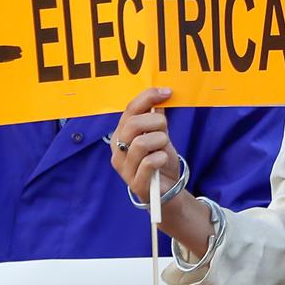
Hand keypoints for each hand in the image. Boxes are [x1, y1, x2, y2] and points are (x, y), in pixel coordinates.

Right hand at [111, 86, 181, 206]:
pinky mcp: (136, 183)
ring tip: (164, 148)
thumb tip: (160, 96)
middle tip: (165, 130)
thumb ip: (156, 119)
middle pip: (133, 125)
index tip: (167, 92)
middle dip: (156, 122)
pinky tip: (163, 159)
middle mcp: (117, 150)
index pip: (129, 110)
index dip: (148, 97)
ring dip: (160, 141)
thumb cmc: (160, 161)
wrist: (167, 192)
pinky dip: (161, 157)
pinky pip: (149, 163)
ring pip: (141, 143)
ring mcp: (124, 168)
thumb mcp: (159, 136)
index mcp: (121, 135)